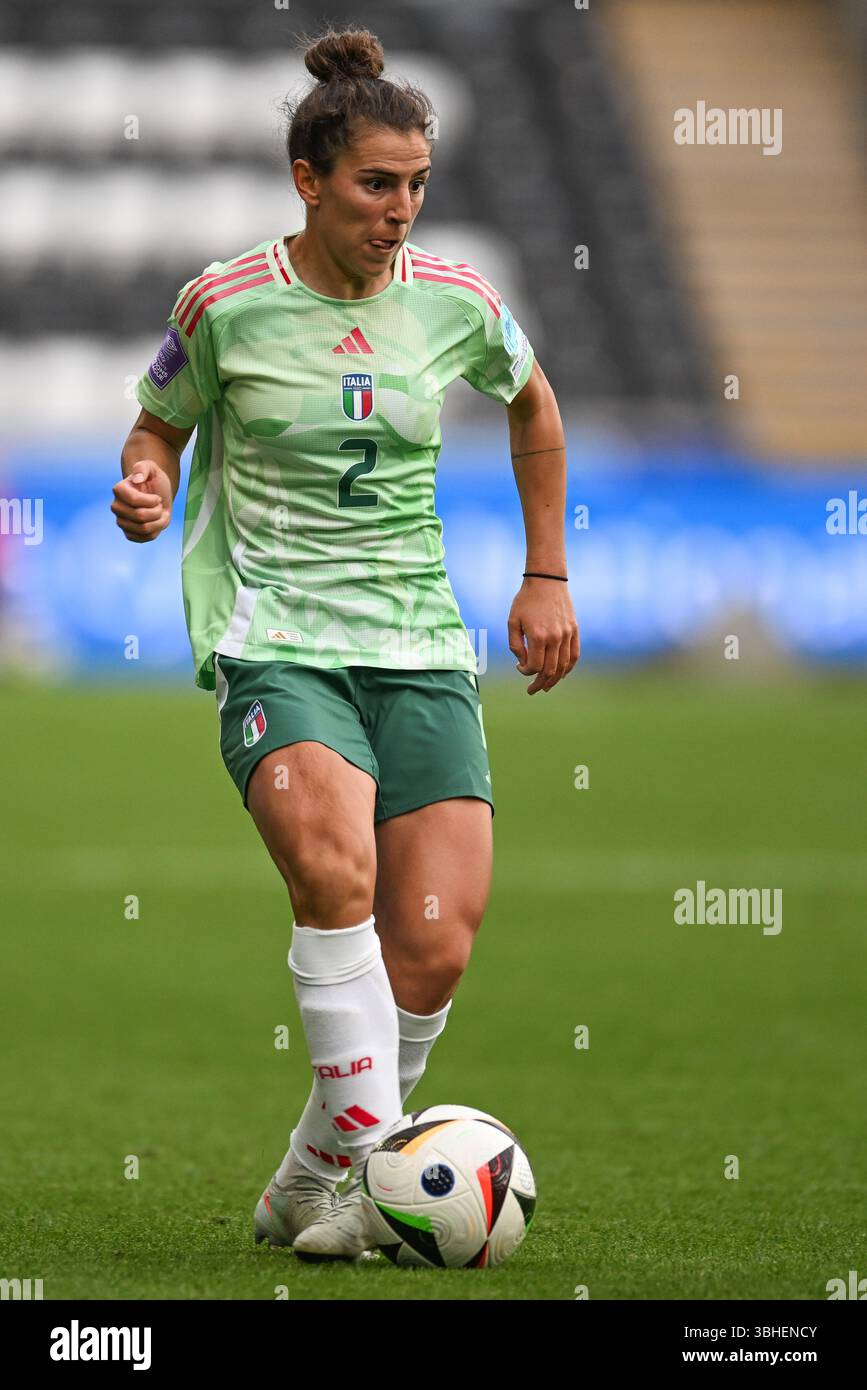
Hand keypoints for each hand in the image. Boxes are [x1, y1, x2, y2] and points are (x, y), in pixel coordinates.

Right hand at [111, 460, 172, 542]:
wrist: (157, 494)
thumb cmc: (153, 480)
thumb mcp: (152, 468)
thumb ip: (143, 467)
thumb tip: (136, 479)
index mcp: (119, 489)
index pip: (134, 500)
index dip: (151, 501)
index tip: (157, 497)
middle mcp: (116, 506)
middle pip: (139, 516)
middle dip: (157, 511)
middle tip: (159, 505)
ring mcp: (121, 521)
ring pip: (144, 529)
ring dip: (159, 521)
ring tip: (159, 513)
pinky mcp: (129, 534)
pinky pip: (145, 538)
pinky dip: (157, 531)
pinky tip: (157, 522)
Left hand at [507, 577, 579, 693]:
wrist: (546, 580)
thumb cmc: (525, 601)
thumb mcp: (512, 621)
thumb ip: (516, 645)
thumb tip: (524, 663)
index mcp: (538, 636)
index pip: (534, 666)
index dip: (525, 672)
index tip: (519, 668)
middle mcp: (555, 637)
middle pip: (550, 671)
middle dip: (539, 683)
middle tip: (532, 690)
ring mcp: (567, 634)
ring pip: (564, 666)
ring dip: (554, 680)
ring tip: (546, 687)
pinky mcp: (574, 630)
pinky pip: (574, 655)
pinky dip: (568, 668)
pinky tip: (561, 674)